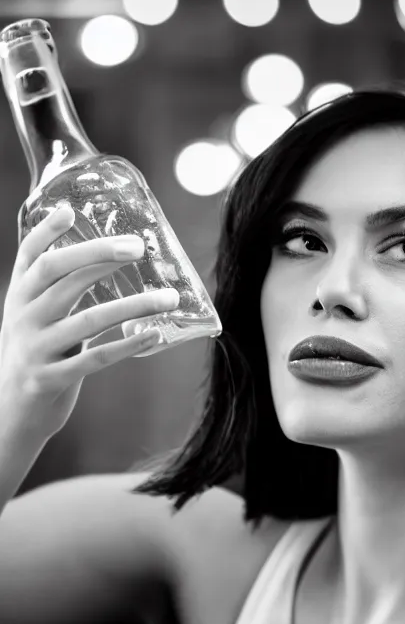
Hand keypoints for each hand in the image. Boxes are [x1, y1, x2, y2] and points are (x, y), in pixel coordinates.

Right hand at [0, 204, 178, 438]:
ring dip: (134, 306)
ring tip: (168, 299)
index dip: (46, 232)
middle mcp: (22, 317)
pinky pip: (95, 358)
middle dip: (100, 255)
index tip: (70, 211)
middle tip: (137, 247)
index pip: (29, 256)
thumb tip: (106, 258)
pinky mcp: (50, 378)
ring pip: (88, 318)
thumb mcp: (34, 318)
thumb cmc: (35, 354)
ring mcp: (34, 348)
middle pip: (59, 274)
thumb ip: (56, 291)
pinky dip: (128, 346)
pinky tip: (155, 335)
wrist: (9, 412)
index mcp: (19, 297)